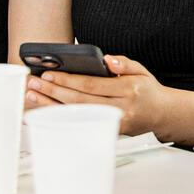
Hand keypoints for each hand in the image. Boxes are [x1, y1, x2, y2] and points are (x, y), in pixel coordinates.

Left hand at [30, 54, 172, 136]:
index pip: (91, 85)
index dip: (68, 80)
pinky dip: (60, 117)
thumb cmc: (147, 90)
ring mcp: (114, 124)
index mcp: (128, 90)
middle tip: (34, 83)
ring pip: (76, 115)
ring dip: (51, 105)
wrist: (161, 114)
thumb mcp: (141, 70)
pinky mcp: (108, 133)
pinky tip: (45, 111)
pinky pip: (80, 124)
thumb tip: (107, 60)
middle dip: (53, 91)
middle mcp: (121, 109)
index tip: (49, 74)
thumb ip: (124, 63)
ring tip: (33, 95)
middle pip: (79, 101)